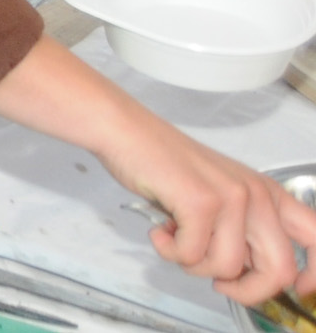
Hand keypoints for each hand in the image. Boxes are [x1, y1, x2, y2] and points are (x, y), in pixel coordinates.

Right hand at [97, 106, 315, 303]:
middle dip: (246, 291)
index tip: (294, 290)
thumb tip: (248, 277)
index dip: (313, 276)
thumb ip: (243, 233)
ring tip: (177, 240)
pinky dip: (169, 252)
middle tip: (220, 284)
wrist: (125, 131)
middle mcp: (259, 194)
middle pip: (279, 271)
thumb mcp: (220, 197)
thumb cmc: (165, 165)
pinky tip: (160, 231)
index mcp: (269, 193)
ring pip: (228, 268)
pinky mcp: (201, 202)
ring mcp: (232, 197)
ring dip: (195, 265)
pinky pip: (192, 256)